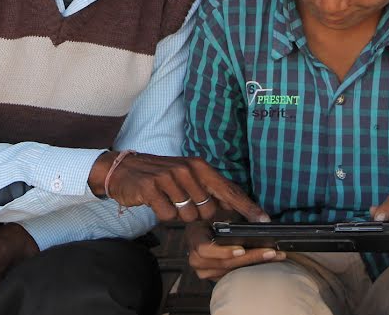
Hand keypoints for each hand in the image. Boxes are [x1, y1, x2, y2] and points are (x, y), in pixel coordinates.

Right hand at [89, 152, 269, 223]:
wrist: (124, 169)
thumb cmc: (160, 176)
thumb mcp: (187, 177)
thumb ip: (208, 190)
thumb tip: (233, 207)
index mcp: (200, 166)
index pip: (229, 189)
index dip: (247, 206)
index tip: (264, 220)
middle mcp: (188, 169)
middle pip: (208, 210)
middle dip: (199, 215)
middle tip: (182, 202)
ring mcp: (169, 178)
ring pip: (188, 216)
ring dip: (179, 215)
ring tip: (168, 199)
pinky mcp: (152, 188)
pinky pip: (168, 216)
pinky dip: (163, 215)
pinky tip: (156, 202)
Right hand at [186, 220, 285, 280]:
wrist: (203, 226)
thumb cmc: (212, 215)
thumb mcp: (221, 209)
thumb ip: (239, 212)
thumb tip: (263, 219)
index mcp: (194, 238)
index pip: (205, 249)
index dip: (223, 251)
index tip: (241, 250)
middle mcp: (196, 258)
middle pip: (223, 264)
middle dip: (249, 258)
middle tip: (270, 253)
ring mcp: (204, 270)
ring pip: (229, 273)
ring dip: (253, 265)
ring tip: (274, 257)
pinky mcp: (214, 276)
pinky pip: (231, 276)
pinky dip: (248, 269)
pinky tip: (265, 263)